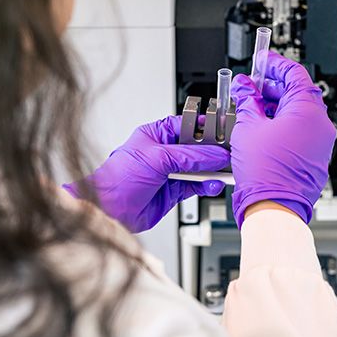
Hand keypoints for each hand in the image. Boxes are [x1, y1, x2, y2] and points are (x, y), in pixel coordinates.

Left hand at [63, 116, 229, 232]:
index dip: (205, 128)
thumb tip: (213, 155)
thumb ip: (189, 156)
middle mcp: (164, 152)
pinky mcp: (174, 191)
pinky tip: (214, 184)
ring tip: (224, 171)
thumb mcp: (158, 158)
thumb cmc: (118, 178)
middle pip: (197, 148)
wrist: (109, 210)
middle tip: (228, 153)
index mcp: (157, 134)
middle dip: (212, 152)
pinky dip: (208, 186)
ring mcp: (170, 172)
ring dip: (212, 170)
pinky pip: (197, 186)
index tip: (223, 131)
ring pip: (200, 169)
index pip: (187, 126)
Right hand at [230, 51, 336, 226]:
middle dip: (272, 86)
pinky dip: (283, 124)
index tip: (262, 61)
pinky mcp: (314, 157)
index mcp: (308, 110)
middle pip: (298, 92)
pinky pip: (301, 131)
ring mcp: (320, 142)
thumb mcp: (249, 126)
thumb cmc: (265, 172)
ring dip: (276, 106)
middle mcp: (320, 125)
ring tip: (251, 108)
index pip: (295, 73)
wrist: (274, 205)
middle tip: (250, 86)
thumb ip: (248, 100)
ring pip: (298, 113)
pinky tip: (262, 127)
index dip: (275, 64)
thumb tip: (245, 87)